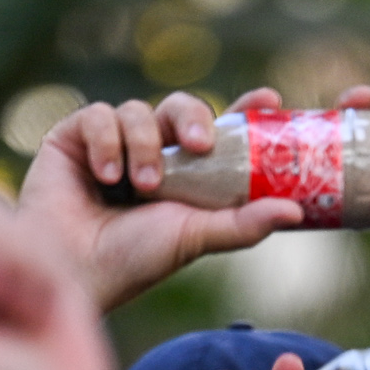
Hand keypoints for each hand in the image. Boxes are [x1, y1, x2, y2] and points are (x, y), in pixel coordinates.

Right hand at [21, 92, 301, 311]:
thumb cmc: (133, 260)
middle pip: (181, 107)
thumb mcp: (195, 238)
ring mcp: (113, 141)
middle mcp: (152, 151)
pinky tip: (103, 178)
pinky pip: (99, 115)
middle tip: (198, 145)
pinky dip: (106, 143)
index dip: (244, 111)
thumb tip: (295, 212)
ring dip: (143, 147)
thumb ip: (242, 224)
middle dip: (192, 118)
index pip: (219, 130)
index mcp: (185, 172)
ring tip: (139, 187)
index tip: (271, 99)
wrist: (74, 270)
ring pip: (139, 111)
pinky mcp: (75, 136)